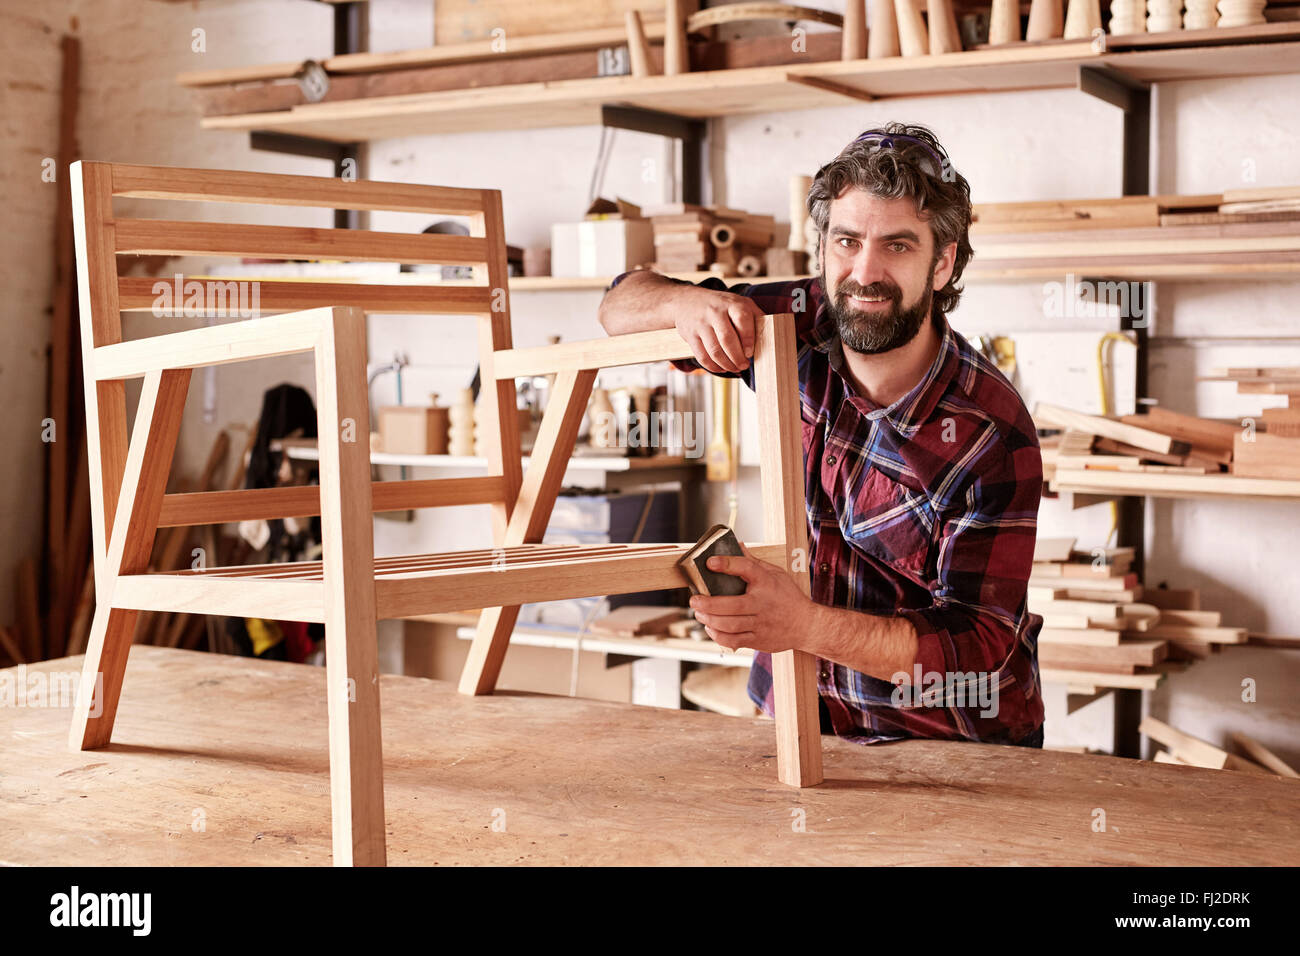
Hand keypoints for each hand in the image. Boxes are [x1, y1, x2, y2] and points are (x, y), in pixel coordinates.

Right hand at [673, 287, 765, 373]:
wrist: (686, 301)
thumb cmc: (720, 305)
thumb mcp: (739, 303)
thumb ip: (755, 316)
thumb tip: (772, 334)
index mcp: (731, 303)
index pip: (742, 319)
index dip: (748, 339)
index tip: (750, 353)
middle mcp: (715, 312)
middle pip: (727, 339)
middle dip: (737, 357)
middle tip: (744, 365)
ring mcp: (701, 324)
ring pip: (714, 351)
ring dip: (727, 364)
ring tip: (735, 368)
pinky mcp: (690, 336)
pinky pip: (702, 356)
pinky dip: (713, 367)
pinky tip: (722, 368)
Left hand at [688, 547, 812, 653]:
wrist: (807, 626)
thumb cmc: (788, 597)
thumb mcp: (776, 574)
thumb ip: (754, 563)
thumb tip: (737, 545)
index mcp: (767, 583)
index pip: (746, 569)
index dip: (727, 564)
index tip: (710, 562)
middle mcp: (762, 604)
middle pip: (731, 605)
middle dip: (707, 604)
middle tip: (694, 600)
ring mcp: (760, 624)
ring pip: (729, 625)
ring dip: (709, 620)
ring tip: (699, 614)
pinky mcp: (758, 640)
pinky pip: (733, 640)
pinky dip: (717, 635)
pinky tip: (710, 627)